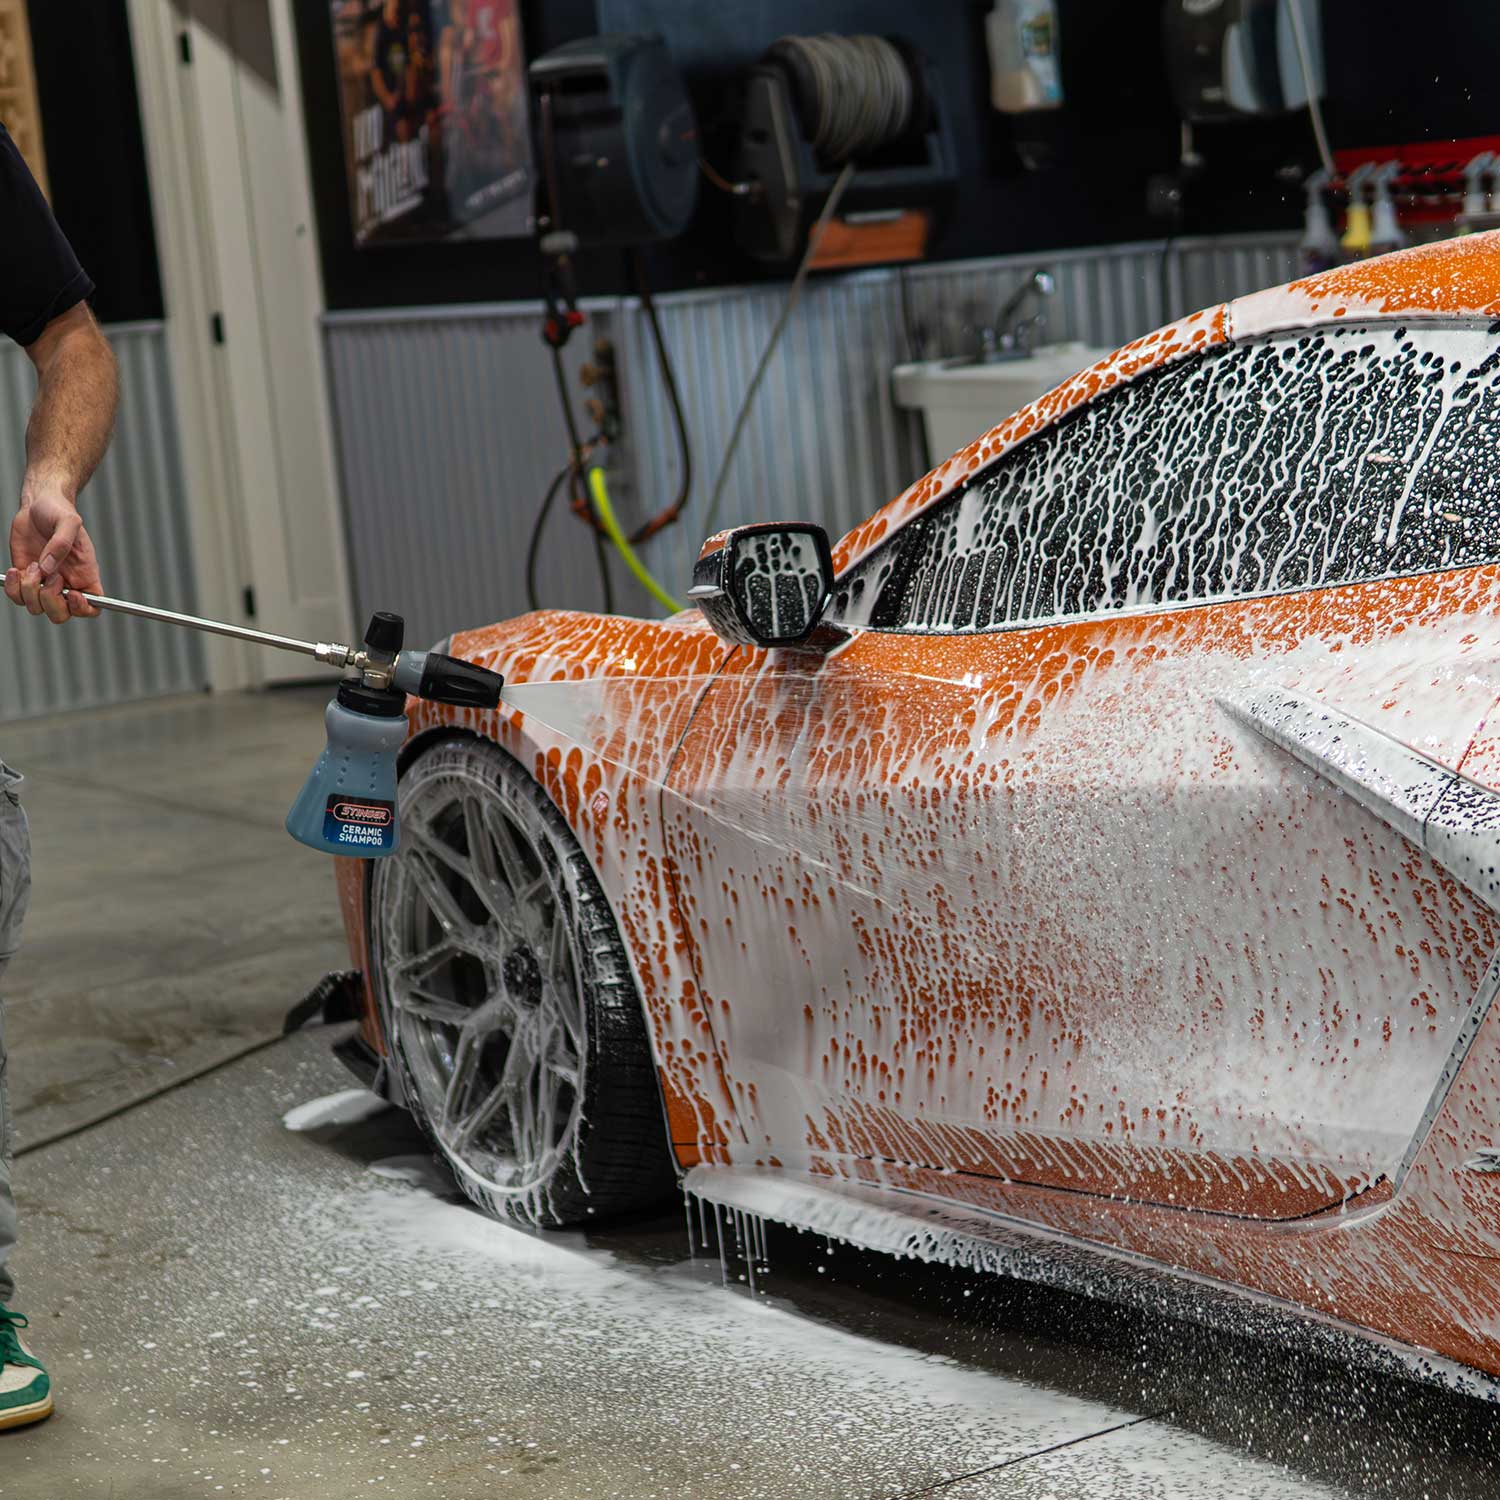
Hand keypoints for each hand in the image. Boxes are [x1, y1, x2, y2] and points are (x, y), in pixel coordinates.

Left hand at [5, 488, 101, 622]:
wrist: (37, 504)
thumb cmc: (59, 511)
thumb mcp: (68, 521)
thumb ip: (61, 544)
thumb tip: (48, 569)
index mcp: (85, 575)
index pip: (92, 607)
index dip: (82, 608)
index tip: (70, 592)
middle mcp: (66, 584)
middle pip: (61, 615)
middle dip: (50, 600)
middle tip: (47, 576)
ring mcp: (44, 583)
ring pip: (36, 608)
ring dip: (29, 590)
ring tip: (32, 565)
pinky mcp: (25, 578)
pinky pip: (17, 597)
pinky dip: (13, 588)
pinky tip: (16, 569)